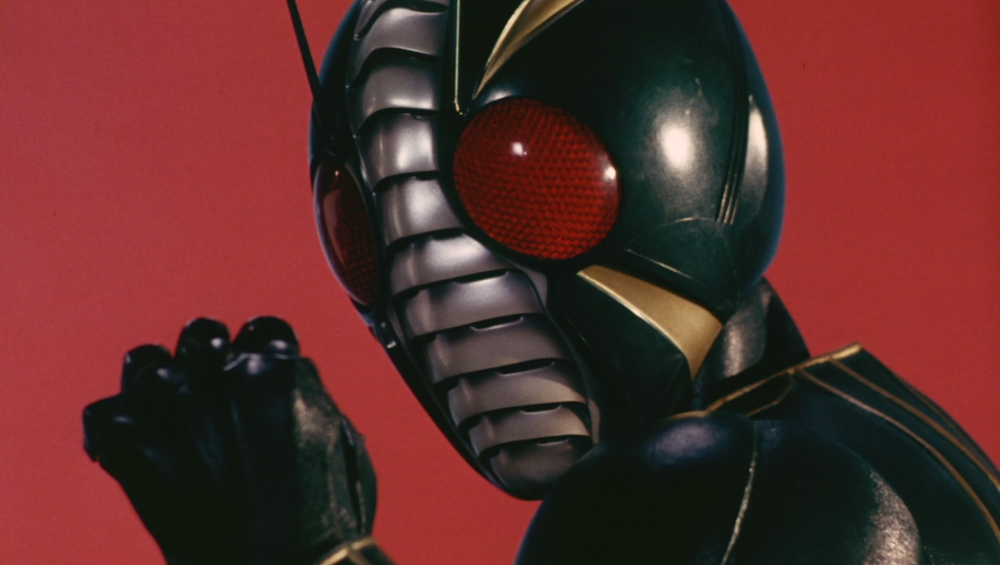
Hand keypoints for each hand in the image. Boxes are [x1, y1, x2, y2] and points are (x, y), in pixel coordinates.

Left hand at [83, 317, 376, 564]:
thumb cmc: (327, 520)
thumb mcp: (346, 441)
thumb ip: (313, 397)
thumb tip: (292, 383)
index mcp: (282, 368)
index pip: (260, 329)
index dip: (256, 353)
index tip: (248, 377)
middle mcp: (226, 373)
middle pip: (200, 334)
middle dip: (203, 360)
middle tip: (203, 397)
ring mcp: (176, 403)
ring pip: (144, 361)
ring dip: (152, 386)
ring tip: (158, 417)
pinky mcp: (134, 442)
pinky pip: (103, 415)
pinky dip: (111, 436)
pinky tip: (124, 454)